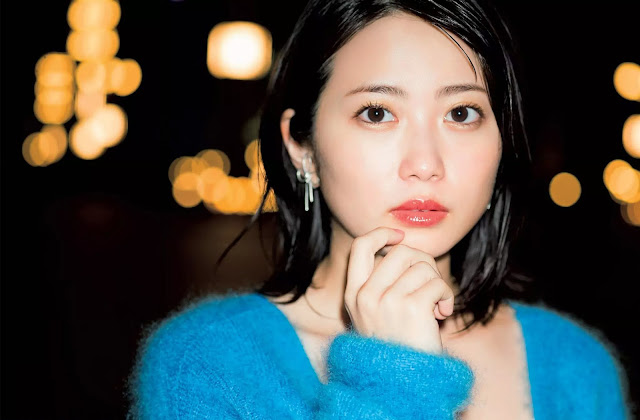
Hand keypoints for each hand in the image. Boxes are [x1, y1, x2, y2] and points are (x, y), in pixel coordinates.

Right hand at [343, 227, 454, 353]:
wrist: (402, 383)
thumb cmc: (397, 346)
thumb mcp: (376, 313)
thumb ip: (383, 282)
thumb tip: (404, 246)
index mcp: (353, 294)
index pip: (360, 246)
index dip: (382, 234)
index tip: (400, 237)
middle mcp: (365, 295)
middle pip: (400, 251)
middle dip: (423, 263)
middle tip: (428, 284)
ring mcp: (386, 301)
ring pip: (422, 266)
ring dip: (437, 283)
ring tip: (436, 305)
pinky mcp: (411, 308)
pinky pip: (437, 283)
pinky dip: (447, 296)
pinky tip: (442, 313)